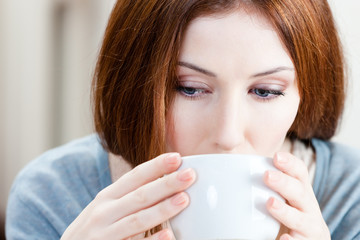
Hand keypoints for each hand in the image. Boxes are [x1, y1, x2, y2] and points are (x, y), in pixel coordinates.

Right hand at [61, 153, 195, 239]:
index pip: (134, 177)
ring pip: (138, 219)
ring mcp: (104, 234)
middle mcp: (104, 212)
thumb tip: (163, 184)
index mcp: (107, 197)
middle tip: (190, 175)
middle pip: (140, 195)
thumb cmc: (94, 229)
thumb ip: (128, 197)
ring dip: (162, 209)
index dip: (156, 166)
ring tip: (184, 199)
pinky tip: (168, 236)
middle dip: (166, 183)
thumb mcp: (105, 208)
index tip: (178, 157)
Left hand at [264, 152, 329, 239]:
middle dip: (284, 183)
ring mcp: (310, 228)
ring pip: (301, 219)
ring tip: (270, 204)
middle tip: (267, 176)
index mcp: (300, 192)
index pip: (300, 173)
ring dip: (286, 211)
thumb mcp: (276, 198)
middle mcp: (309, 208)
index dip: (290, 163)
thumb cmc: (282, 217)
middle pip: (300, 192)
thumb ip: (257, 186)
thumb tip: (215, 175)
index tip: (276, 156)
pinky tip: (282, 238)